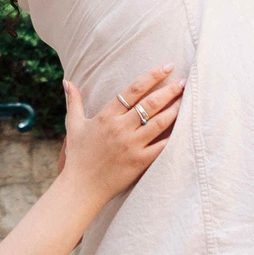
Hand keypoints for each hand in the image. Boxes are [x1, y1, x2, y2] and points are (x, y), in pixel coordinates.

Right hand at [58, 67, 182, 201]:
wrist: (81, 187)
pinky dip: (174, 136)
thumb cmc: (78, 156)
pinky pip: (161, 146)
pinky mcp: (140, 162)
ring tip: (186, 99)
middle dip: (169, 90)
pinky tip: (185, 127)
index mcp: (106, 116)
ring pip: (159, 122)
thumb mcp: (73, 125)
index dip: (152, 76)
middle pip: (150, 103)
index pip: (133, 90)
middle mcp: (120, 128)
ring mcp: (132, 145)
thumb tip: (67, 81)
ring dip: (175, 109)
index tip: (166, 67)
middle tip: (183, 81)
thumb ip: (74, 101)